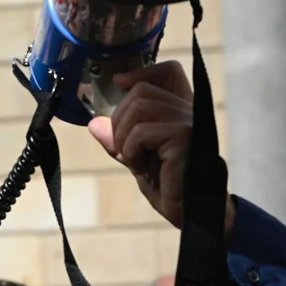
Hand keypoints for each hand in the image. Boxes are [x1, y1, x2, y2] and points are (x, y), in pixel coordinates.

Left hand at [88, 61, 236, 233]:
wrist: (191, 214)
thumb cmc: (170, 188)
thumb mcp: (137, 159)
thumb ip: (119, 140)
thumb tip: (94, 123)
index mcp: (182, 111)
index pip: (170, 71)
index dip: (142, 73)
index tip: (120, 84)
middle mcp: (190, 110)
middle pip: (142, 90)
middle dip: (120, 118)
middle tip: (123, 148)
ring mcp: (189, 121)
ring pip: (138, 106)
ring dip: (124, 136)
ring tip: (133, 159)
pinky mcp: (184, 136)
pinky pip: (141, 131)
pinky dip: (131, 150)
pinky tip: (142, 168)